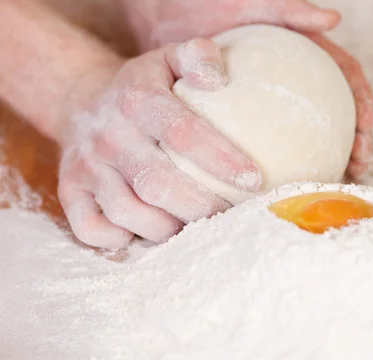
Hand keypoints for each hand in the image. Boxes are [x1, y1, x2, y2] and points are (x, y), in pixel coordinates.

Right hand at [58, 39, 260, 248]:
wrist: (82, 101)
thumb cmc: (144, 88)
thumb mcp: (169, 58)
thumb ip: (198, 56)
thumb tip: (220, 79)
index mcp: (138, 101)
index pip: (183, 134)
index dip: (220, 160)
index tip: (253, 181)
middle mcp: (109, 135)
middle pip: (158, 184)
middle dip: (201, 207)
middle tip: (230, 215)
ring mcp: (87, 166)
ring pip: (128, 212)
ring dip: (168, 228)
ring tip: (196, 227)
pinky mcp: (69, 190)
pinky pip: (91, 228)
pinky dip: (120, 239)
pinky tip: (148, 233)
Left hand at [118, 0, 372, 178]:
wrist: (168, 15)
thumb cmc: (212, 2)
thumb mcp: (253, 3)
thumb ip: (291, 10)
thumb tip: (333, 19)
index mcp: (307, 52)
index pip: (348, 79)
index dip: (363, 107)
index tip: (364, 135)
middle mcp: (296, 77)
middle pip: (338, 113)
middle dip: (353, 143)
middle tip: (353, 170)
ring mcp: (272, 97)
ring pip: (308, 131)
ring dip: (323, 158)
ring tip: (324, 183)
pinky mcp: (246, 112)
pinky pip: (268, 139)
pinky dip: (278, 161)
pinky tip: (273, 182)